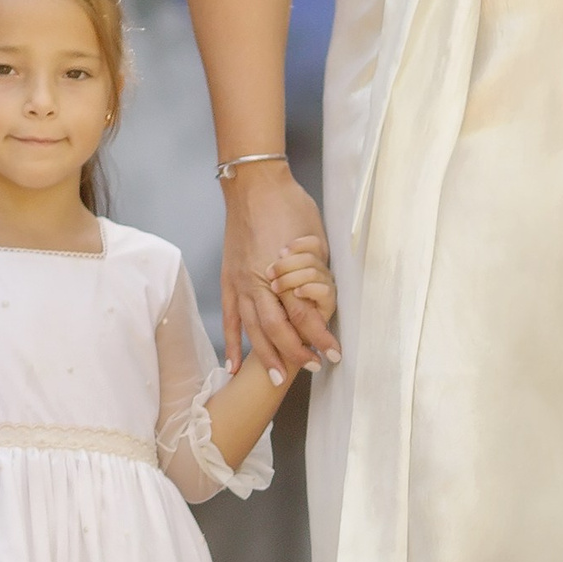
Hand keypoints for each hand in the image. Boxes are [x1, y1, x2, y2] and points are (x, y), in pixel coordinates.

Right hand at [221, 163, 335, 381]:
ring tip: (276, 377)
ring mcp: (240, 281)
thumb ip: (315, 270)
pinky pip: (230, 317)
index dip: (319, 336)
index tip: (333, 353)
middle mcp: (260, 280)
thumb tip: (318, 294)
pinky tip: (234, 364)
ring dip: (265, 355)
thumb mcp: (315, 238)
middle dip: (295, 352)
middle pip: (277, 327)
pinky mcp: (229, 279)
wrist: (254, 183)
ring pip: (253, 328)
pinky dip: (232, 341)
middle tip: (312, 367)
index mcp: (286, 269)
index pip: (304, 313)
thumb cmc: (290, 205)